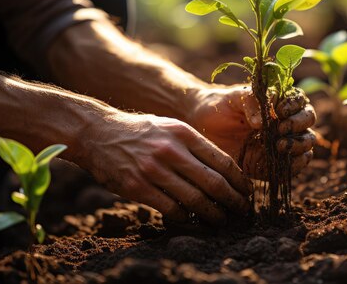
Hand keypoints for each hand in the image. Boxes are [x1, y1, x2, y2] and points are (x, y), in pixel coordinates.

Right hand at [77, 112, 252, 225]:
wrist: (98, 133)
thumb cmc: (140, 132)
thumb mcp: (170, 127)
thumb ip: (194, 145)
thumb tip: (223, 169)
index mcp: (184, 133)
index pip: (222, 160)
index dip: (239, 180)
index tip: (248, 191)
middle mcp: (171, 150)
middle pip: (213, 182)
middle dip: (233, 200)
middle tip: (242, 210)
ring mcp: (153, 169)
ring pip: (194, 199)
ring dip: (213, 213)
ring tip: (222, 220)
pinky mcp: (137, 187)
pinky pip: (170, 208)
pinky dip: (186, 217)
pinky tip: (192, 219)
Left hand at [186, 85, 315, 178]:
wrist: (199, 124)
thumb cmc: (218, 105)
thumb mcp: (233, 98)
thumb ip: (251, 103)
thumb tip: (261, 123)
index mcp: (278, 103)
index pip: (300, 102)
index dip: (296, 107)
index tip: (280, 111)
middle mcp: (283, 124)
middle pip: (308, 123)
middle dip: (299, 127)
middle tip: (280, 129)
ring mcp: (278, 145)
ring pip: (305, 146)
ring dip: (299, 146)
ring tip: (280, 146)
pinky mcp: (268, 165)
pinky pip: (291, 170)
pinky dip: (294, 168)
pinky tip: (286, 163)